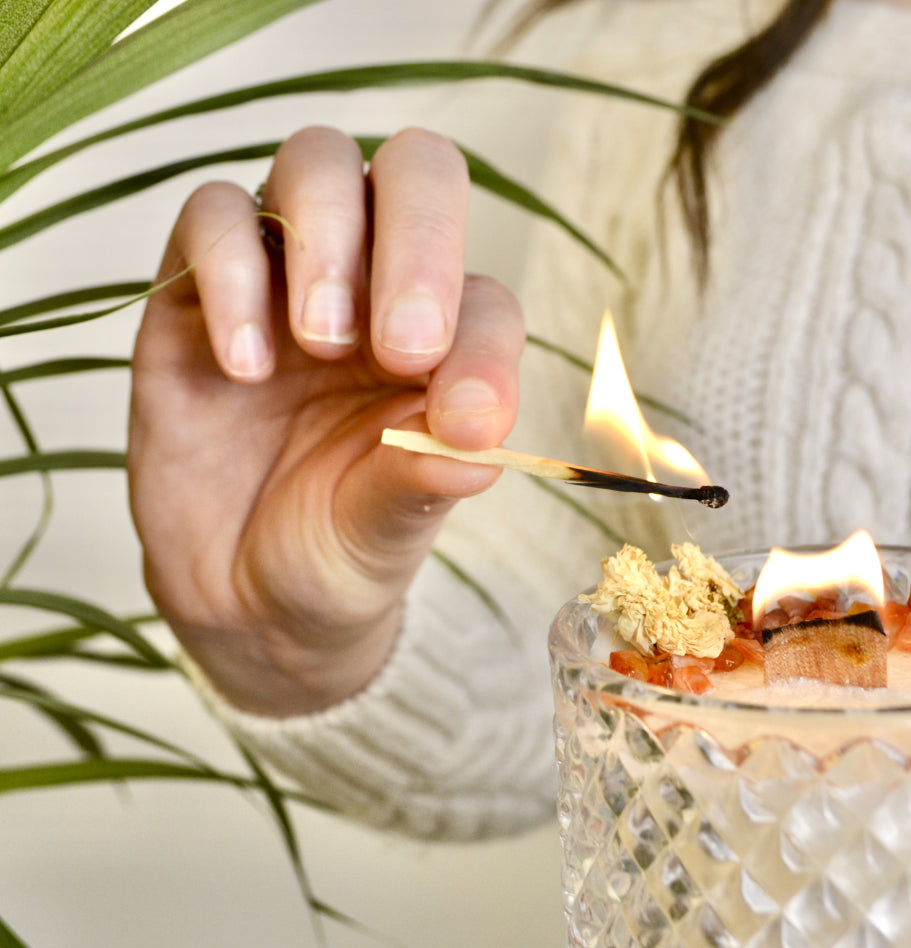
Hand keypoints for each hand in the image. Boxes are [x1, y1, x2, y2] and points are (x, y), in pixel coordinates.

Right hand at [128, 126, 524, 715]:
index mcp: (449, 340)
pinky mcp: (197, 290)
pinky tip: (244, 365)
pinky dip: (231, 270)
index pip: (485, 298)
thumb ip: (429, 476)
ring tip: (319, 342)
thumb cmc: (339, 545)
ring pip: (317, 163)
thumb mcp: (391, 527)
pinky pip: (211, 216)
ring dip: (328, 237)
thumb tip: (478, 435)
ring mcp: (286, 277)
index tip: (465, 423)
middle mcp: (377, 287)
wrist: (240, 593)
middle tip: (403, 345)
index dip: (484, 345)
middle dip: (421, 239)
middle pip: (417, 171)